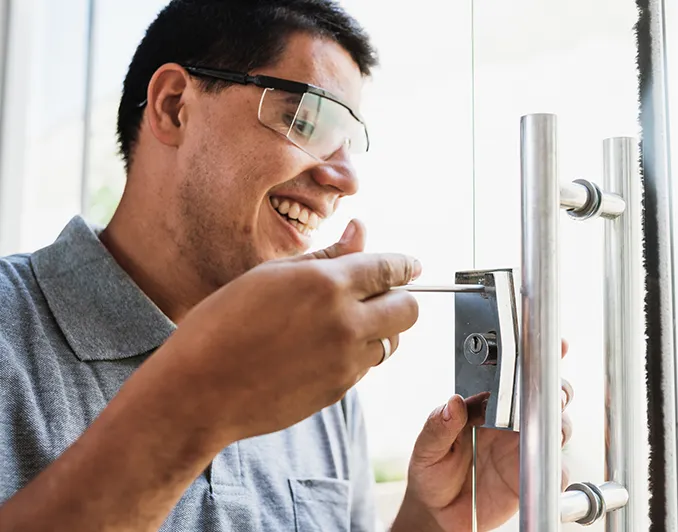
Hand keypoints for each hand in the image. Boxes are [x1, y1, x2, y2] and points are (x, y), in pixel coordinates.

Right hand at [142, 219, 420, 446]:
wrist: (200, 390)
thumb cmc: (223, 323)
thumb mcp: (270, 276)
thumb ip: (326, 256)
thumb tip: (361, 230)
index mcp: (326, 283)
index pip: (389, 268)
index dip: (404, 265)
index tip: (411, 266)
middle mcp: (345, 321)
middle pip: (409, 309)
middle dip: (400, 298)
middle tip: (377, 295)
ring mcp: (346, 360)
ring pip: (392, 340)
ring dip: (380, 328)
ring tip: (345, 323)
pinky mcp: (340, 389)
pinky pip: (367, 365)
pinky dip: (358, 353)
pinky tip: (323, 348)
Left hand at [393, 340, 571, 531]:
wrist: (436, 513)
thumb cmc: (431, 472)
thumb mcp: (426, 449)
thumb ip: (438, 426)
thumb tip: (453, 403)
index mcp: (485, 407)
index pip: (512, 377)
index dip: (533, 361)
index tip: (548, 348)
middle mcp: (510, 423)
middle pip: (547, 396)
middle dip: (557, 389)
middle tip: (551, 394)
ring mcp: (523, 449)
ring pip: (558, 427)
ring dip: (559, 424)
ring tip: (549, 429)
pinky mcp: (531, 478)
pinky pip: (555, 471)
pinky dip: (558, 469)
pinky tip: (547, 469)